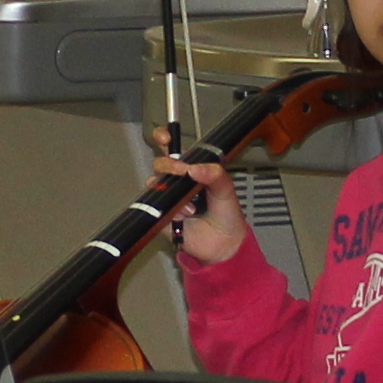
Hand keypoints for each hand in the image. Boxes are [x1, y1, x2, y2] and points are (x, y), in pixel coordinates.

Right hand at [155, 138, 250, 262]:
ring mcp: (168, 198)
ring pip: (154, 183)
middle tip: (183, 171)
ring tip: (191, 206)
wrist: (225, 245)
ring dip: (171, 190)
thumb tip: (194, 168)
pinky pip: (156, 206)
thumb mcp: (226, 190)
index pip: (174, 150)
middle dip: (169, 164)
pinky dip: (171, 210)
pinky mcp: (162, 215)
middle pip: (161, 164)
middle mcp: (178, 182)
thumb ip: (215, 174)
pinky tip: (184, 216)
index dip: (165, 139)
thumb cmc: (227, 215)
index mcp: (193, 170)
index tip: (164, 137)